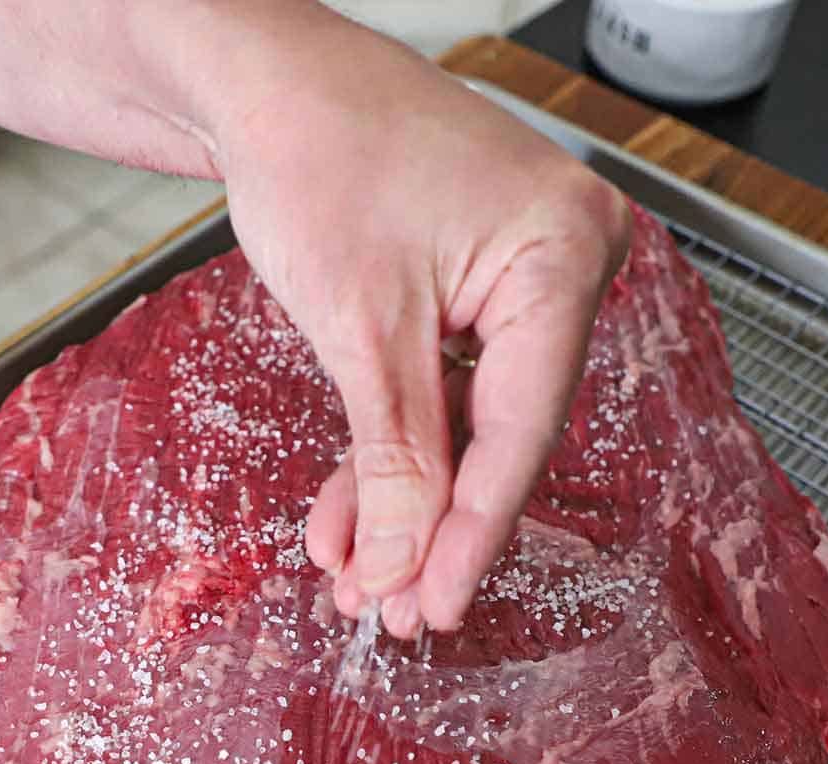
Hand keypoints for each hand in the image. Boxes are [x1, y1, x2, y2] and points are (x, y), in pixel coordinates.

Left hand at [207, 18, 630, 637]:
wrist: (265, 87)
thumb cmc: (320, 156)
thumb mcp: (360, 325)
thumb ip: (394, 453)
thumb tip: (401, 563)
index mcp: (562, 256)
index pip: (523, 429)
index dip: (473, 532)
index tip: (432, 604)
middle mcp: (555, 273)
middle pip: (497, 439)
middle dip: (428, 531)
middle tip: (392, 612)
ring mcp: (508, 289)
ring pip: (458, 430)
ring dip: (400, 506)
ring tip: (358, 583)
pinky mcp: (461, 302)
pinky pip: (432, 397)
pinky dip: (384, 455)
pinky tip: (347, 517)